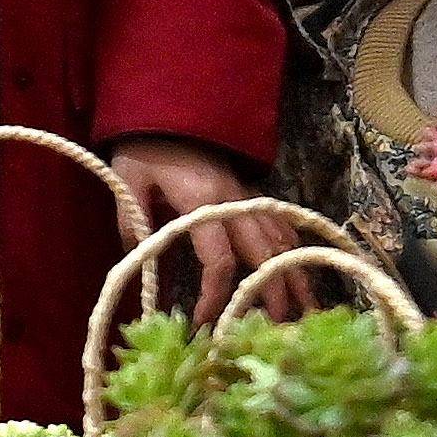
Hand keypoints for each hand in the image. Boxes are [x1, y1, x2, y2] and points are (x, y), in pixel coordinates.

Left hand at [109, 136, 302, 322]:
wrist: (167, 110)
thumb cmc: (145, 147)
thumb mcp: (131, 183)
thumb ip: (135, 222)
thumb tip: (139, 261)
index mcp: (203, 202)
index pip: (219, 260)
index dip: (214, 295)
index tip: (203, 319)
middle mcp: (234, 201)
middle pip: (264, 253)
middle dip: (274, 291)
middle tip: (281, 327)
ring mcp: (246, 194)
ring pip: (279, 238)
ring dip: (293, 272)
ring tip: (306, 307)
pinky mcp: (248, 190)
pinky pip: (277, 221)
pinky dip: (290, 246)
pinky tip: (298, 266)